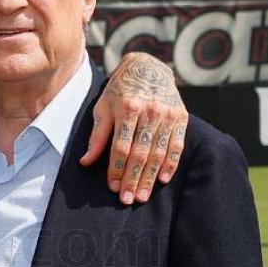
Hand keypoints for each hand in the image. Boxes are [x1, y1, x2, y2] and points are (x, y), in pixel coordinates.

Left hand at [82, 53, 188, 203]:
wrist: (148, 67)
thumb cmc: (120, 91)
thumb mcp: (103, 107)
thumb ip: (97, 136)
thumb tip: (85, 162)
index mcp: (127, 108)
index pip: (120, 146)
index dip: (116, 169)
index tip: (112, 187)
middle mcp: (150, 111)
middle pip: (140, 153)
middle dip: (133, 179)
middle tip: (127, 199)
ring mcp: (168, 114)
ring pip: (158, 153)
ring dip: (150, 178)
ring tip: (142, 196)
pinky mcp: (181, 117)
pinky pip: (177, 146)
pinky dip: (170, 164)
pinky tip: (163, 180)